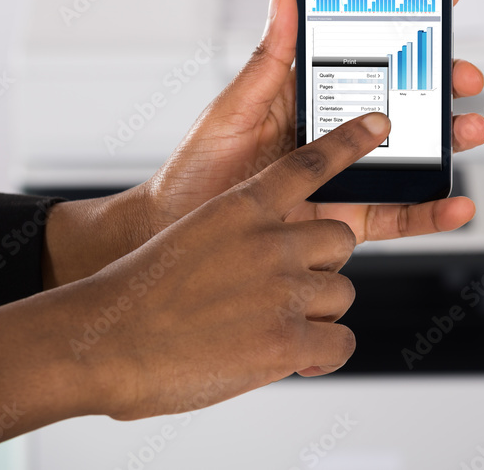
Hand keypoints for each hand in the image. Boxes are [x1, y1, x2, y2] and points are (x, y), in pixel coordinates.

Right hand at [0, 113, 394, 451]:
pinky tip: (295, 358)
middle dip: (319, 264)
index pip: (311, 162)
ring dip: (315, 311)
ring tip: (268, 326)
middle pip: (338, 238)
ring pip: (341, 291)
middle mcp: (271, 241)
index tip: (378, 125)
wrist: (105, 341)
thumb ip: (239, 237)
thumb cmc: (139, 294)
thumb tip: (273, 249)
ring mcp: (283, 289)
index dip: (349, 142)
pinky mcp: (288, 339)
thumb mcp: (192, 239)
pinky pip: (341, 341)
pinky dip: (325, 354)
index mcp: (243, 207)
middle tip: (282, 287)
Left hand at [44, 0, 483, 287]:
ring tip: (471, 130)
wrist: (179, 238)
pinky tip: (456, 204)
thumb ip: (268, 59)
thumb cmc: (199, 169)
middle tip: (462, 75)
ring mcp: (344, 176)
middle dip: (440, 85)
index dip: (404, 26)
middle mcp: (332, 133)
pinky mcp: (346, 219)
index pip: (363, 53)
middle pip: (400, 103)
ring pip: (408, 156)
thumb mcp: (232, 107)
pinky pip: (396, 215)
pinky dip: (430, 212)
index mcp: (307, 95)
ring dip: (447, 143)